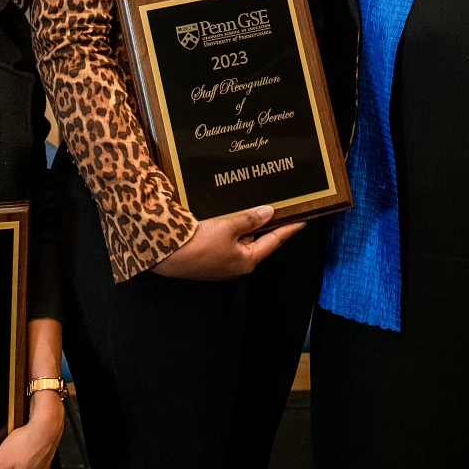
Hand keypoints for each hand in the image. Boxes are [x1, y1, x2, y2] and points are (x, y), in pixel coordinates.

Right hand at [152, 206, 303, 279]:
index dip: (289, 229)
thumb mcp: (228, 227)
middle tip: (277, 206)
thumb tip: (269, 212)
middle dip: (264, 223)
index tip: (302, 219)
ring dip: (245, 223)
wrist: (165, 254)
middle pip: (257, 240)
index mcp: (246, 260)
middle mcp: (236, 264)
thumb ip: (250, 219)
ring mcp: (221, 261)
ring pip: (239, 238)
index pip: (274, 241)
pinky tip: (227, 213)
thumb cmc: (198, 244)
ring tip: (251, 204)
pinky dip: (230, 226)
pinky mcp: (207, 256)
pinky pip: (225, 239)